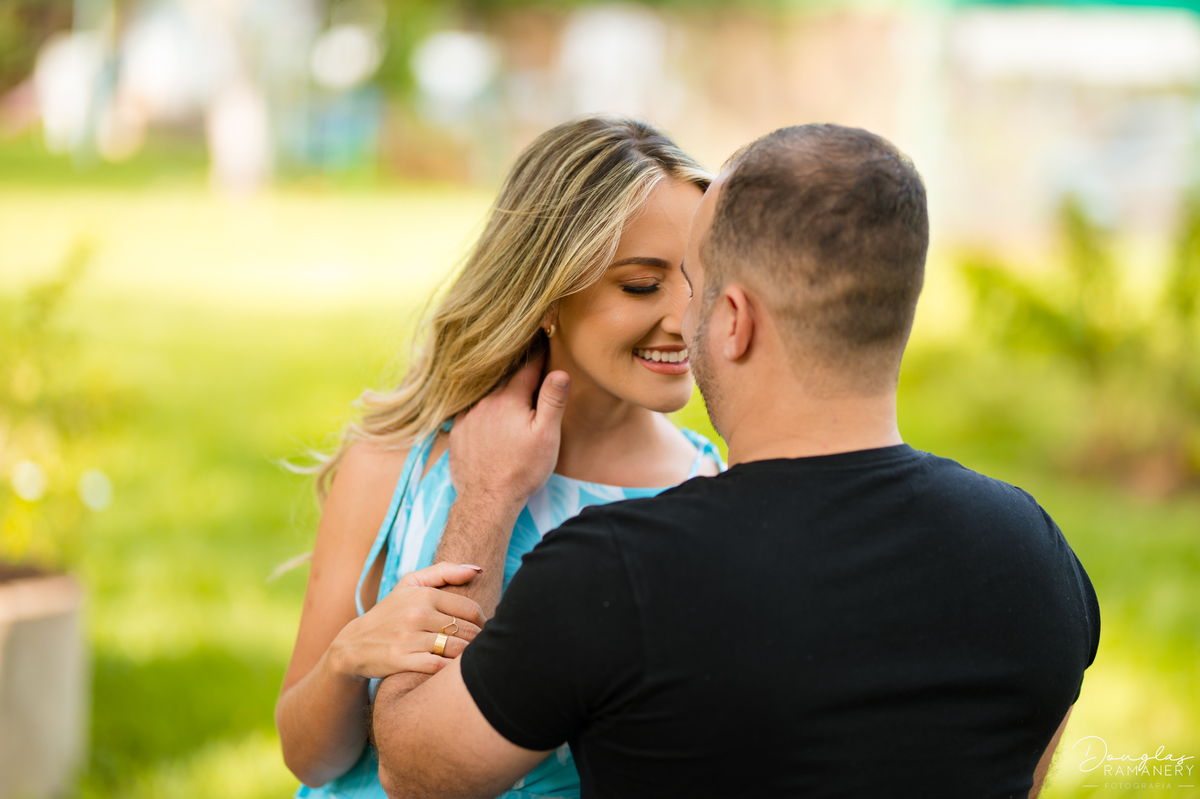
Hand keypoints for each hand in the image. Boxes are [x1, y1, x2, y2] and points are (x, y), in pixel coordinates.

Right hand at [327, 563, 487, 680]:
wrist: (354, 644)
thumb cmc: (390, 612)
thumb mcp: (410, 584)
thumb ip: (444, 572)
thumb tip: (478, 569)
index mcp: (424, 595)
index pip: (470, 609)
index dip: (483, 622)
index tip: (483, 630)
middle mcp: (417, 614)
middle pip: (467, 630)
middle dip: (478, 641)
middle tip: (481, 647)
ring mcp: (409, 637)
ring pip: (457, 649)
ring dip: (468, 656)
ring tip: (469, 659)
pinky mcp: (401, 660)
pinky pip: (439, 666)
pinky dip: (451, 670)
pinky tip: (453, 670)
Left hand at [449, 355, 569, 507]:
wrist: (486, 500)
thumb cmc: (522, 470)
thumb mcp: (546, 436)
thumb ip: (552, 402)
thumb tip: (560, 372)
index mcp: (509, 399)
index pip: (527, 368)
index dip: (538, 355)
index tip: (545, 340)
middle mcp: (485, 402)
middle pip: (505, 378)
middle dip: (518, 370)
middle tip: (528, 359)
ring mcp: (468, 416)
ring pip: (486, 392)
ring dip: (498, 387)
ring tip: (507, 383)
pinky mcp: (457, 430)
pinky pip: (470, 408)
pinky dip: (481, 404)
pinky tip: (487, 410)